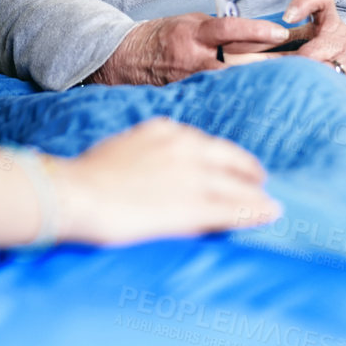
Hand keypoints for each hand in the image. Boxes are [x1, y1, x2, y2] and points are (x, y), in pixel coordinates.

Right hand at [50, 117, 281, 243]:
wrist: (76, 192)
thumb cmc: (88, 176)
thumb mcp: (124, 149)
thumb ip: (147, 152)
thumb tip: (155, 166)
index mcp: (165, 131)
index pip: (205, 143)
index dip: (223, 156)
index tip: (231, 164)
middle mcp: (186, 147)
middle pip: (229, 159)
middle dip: (247, 171)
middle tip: (259, 181)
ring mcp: (193, 176)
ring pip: (238, 185)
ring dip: (256, 194)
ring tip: (268, 202)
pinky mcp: (195, 206)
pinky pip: (235, 208)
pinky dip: (256, 211)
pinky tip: (269, 213)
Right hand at [85, 13, 296, 86]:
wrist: (125, 59)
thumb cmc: (160, 36)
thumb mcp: (188, 22)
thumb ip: (217, 28)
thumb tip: (252, 33)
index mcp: (194, 33)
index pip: (229, 29)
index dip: (256, 30)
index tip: (282, 33)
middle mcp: (195, 59)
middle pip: (241, 62)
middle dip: (273, 64)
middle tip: (305, 65)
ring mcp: (193, 82)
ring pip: (235, 85)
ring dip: (264, 85)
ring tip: (295, 89)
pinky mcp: (191, 99)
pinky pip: (221, 101)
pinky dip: (243, 103)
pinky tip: (265, 109)